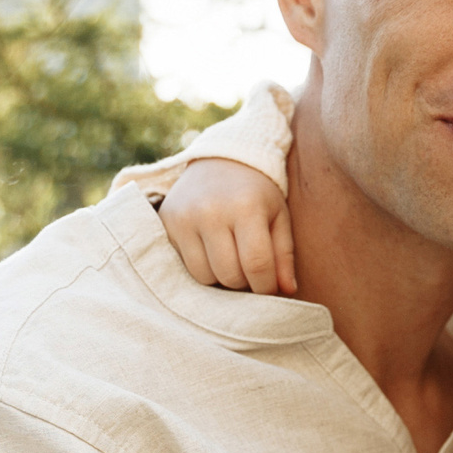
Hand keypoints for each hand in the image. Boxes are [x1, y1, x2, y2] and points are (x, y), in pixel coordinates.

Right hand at [159, 158, 295, 295]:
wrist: (220, 160)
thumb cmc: (257, 193)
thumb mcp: (279, 217)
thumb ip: (284, 255)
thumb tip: (287, 291)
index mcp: (245, 207)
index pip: (256, 264)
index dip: (266, 286)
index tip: (270, 290)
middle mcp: (210, 212)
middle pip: (229, 275)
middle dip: (245, 282)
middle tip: (250, 271)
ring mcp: (183, 218)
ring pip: (204, 277)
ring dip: (221, 278)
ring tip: (232, 260)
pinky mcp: (165, 223)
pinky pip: (184, 267)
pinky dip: (201, 268)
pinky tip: (211, 253)